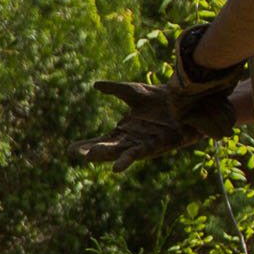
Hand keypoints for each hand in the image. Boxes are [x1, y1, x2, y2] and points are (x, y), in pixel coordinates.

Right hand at [72, 79, 239, 171]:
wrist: (184, 100)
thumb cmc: (160, 98)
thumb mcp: (132, 91)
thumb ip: (113, 89)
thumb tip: (94, 85)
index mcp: (125, 131)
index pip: (101, 140)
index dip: (87, 145)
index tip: (70, 150)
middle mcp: (131, 140)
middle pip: (106, 149)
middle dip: (91, 152)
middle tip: (74, 154)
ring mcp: (142, 144)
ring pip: (118, 153)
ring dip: (104, 155)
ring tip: (88, 156)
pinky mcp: (153, 145)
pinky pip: (137, 155)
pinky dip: (125, 162)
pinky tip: (114, 169)